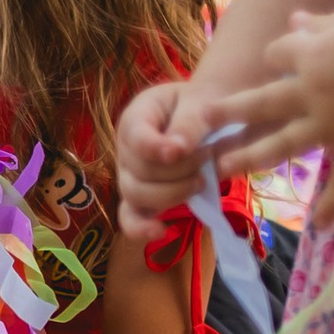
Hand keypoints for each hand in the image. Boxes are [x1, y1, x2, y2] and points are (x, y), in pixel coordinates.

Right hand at [114, 77, 223, 234]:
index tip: (181, 151)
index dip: (155, 149)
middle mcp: (125, 150)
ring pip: (136, 195)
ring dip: (173, 193)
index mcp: (135, 119)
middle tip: (208, 156)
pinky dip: (141, 228)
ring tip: (202, 180)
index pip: (136, 138)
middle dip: (177, 172)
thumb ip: (189, 123)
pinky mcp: (139, 197)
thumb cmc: (201, 104)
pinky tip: (161, 231)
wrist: (207, 113)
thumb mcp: (199, 102)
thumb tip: (177, 151)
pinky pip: (130, 217)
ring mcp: (129, 176)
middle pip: (138, 172)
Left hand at [203, 7, 333, 227]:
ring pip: (282, 144)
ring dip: (250, 159)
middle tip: (202, 122)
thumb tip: (293, 19)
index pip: (276, 53)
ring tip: (223, 171)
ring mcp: (333, 122)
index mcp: (316, 53)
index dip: (275, 55)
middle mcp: (314, 90)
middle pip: (261, 102)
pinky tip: (321, 225)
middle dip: (229, 113)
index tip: (275, 61)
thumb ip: (324, 24)